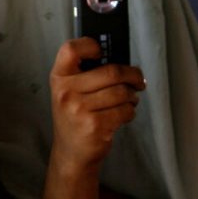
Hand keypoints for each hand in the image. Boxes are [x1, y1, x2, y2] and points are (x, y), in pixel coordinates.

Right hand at [40, 37, 145, 198]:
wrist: (71, 153)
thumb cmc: (75, 116)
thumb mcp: (70, 92)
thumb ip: (86, 73)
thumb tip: (120, 59)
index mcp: (59, 78)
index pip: (70, 49)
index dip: (89, 45)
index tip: (101, 53)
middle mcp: (66, 92)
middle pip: (111, 71)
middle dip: (132, 75)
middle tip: (138, 80)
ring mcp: (79, 110)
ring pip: (122, 92)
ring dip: (132, 97)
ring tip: (128, 101)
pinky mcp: (94, 126)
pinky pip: (125, 111)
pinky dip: (130, 112)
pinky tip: (122, 115)